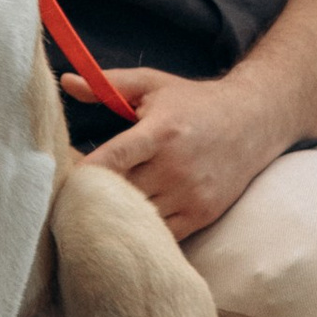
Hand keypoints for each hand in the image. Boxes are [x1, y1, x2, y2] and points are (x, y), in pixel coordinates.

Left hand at [74, 66, 284, 241]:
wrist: (254, 122)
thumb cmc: (194, 102)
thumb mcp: (152, 85)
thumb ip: (108, 84)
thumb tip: (66, 82)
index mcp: (161, 132)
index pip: (113, 160)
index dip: (83, 173)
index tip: (62, 178)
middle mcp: (176, 167)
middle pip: (119, 195)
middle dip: (92, 196)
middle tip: (70, 196)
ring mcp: (191, 195)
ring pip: (137, 218)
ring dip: (114, 216)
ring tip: (94, 210)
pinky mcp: (201, 215)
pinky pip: (161, 235)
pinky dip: (141, 230)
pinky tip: (126, 220)